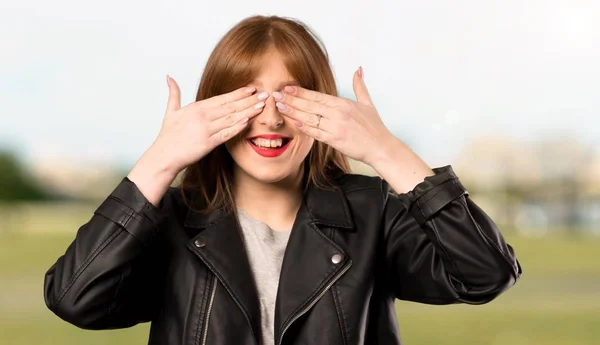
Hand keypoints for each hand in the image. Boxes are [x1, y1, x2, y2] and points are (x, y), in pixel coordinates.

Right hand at [153, 75, 268, 173]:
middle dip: (249, 100)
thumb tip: (169, 77)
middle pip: (230, 106)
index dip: (238, 93)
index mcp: (196, 107)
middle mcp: (202, 116)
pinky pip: (226, 134)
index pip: (222, 98)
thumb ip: (173, 93)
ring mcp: (205, 130)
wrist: (163, 156)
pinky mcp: (208, 143)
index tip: (251, 89)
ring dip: (248, 112)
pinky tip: (248, 122)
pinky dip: (237, 128)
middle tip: (265, 94)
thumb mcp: (170, 111)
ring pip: (231, 118)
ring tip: (262, 107)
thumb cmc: (168, 136)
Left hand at [273, 67, 393, 165]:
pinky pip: (316, 133)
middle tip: (276, 95)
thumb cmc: (374, 127)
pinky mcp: (334, 140)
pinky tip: (293, 123)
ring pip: (310, 118)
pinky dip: (304, 128)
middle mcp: (338, 113)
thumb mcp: (367, 103)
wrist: (380, 147)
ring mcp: (335, 127)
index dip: (301, 92)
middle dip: (291, 100)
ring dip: (293, 112)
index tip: (287, 88)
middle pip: (310, 105)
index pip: (317, 96)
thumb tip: (358, 69)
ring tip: (280, 107)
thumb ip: (360, 86)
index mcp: (343, 103)